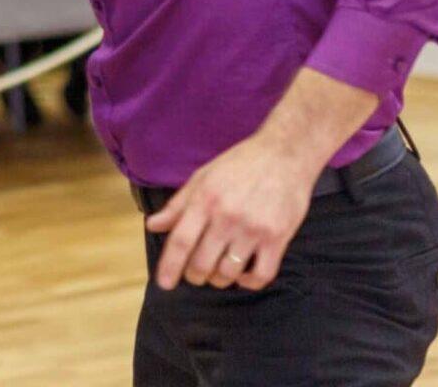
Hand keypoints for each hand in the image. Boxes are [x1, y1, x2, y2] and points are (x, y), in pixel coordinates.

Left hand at [144, 130, 321, 291]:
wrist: (284, 154)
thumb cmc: (240, 164)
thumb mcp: (202, 177)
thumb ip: (178, 205)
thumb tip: (153, 226)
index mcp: (205, 199)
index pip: (181, 241)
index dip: (170, 266)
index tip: (164, 283)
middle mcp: (227, 216)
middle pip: (202, 263)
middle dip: (195, 275)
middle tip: (196, 273)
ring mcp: (253, 228)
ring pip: (228, 273)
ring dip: (219, 279)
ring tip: (218, 271)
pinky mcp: (278, 237)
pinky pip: (261, 275)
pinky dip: (248, 282)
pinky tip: (243, 274)